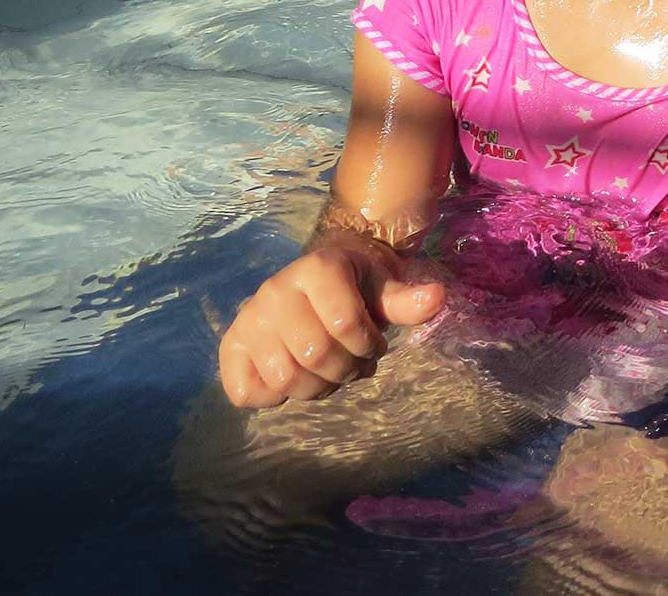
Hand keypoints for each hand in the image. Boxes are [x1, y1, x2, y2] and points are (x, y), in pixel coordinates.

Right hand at [217, 243, 443, 407]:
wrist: (321, 278)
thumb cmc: (358, 286)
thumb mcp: (385, 287)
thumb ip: (405, 300)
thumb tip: (436, 298)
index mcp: (316, 269)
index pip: (346, 323)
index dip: (369, 344)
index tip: (374, 343)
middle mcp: (275, 290)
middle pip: (315, 355)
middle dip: (346, 370)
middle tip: (355, 363)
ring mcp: (249, 318)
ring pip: (285, 378)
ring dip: (317, 387)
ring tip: (330, 372)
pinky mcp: (232, 345)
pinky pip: (246, 391)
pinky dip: (273, 398)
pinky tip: (294, 380)